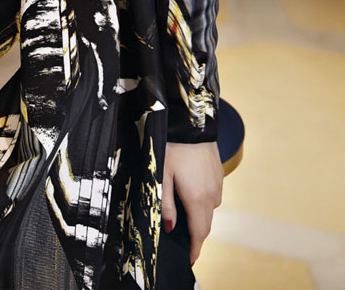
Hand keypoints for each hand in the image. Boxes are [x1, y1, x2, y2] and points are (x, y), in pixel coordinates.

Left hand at [162, 140, 222, 264]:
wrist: (191, 121)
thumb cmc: (172, 147)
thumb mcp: (162, 176)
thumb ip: (167, 204)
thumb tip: (170, 227)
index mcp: (197, 199)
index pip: (200, 233)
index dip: (195, 249)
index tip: (190, 260)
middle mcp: (212, 194)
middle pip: (206, 224)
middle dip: (197, 236)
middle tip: (185, 243)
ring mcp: (218, 183)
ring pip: (210, 210)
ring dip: (200, 217)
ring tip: (185, 218)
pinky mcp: (219, 173)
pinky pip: (213, 195)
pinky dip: (204, 202)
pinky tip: (192, 195)